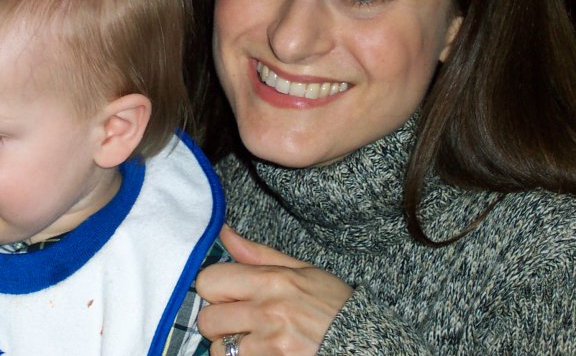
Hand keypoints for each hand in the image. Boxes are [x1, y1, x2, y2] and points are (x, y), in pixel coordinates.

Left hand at [197, 225, 352, 355]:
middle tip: (240, 323)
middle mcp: (268, 311)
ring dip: (231, 347)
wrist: (367, 342)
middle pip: (207, 319)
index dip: (215, 290)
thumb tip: (224, 232)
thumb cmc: (335, 306)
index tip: (228, 296)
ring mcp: (271, 344)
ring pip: (219, 349)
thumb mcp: (303, 271)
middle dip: (218, 323)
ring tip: (255, 342)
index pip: (209, 280)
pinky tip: (265, 353)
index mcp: (273, 281)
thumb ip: (259, 254)